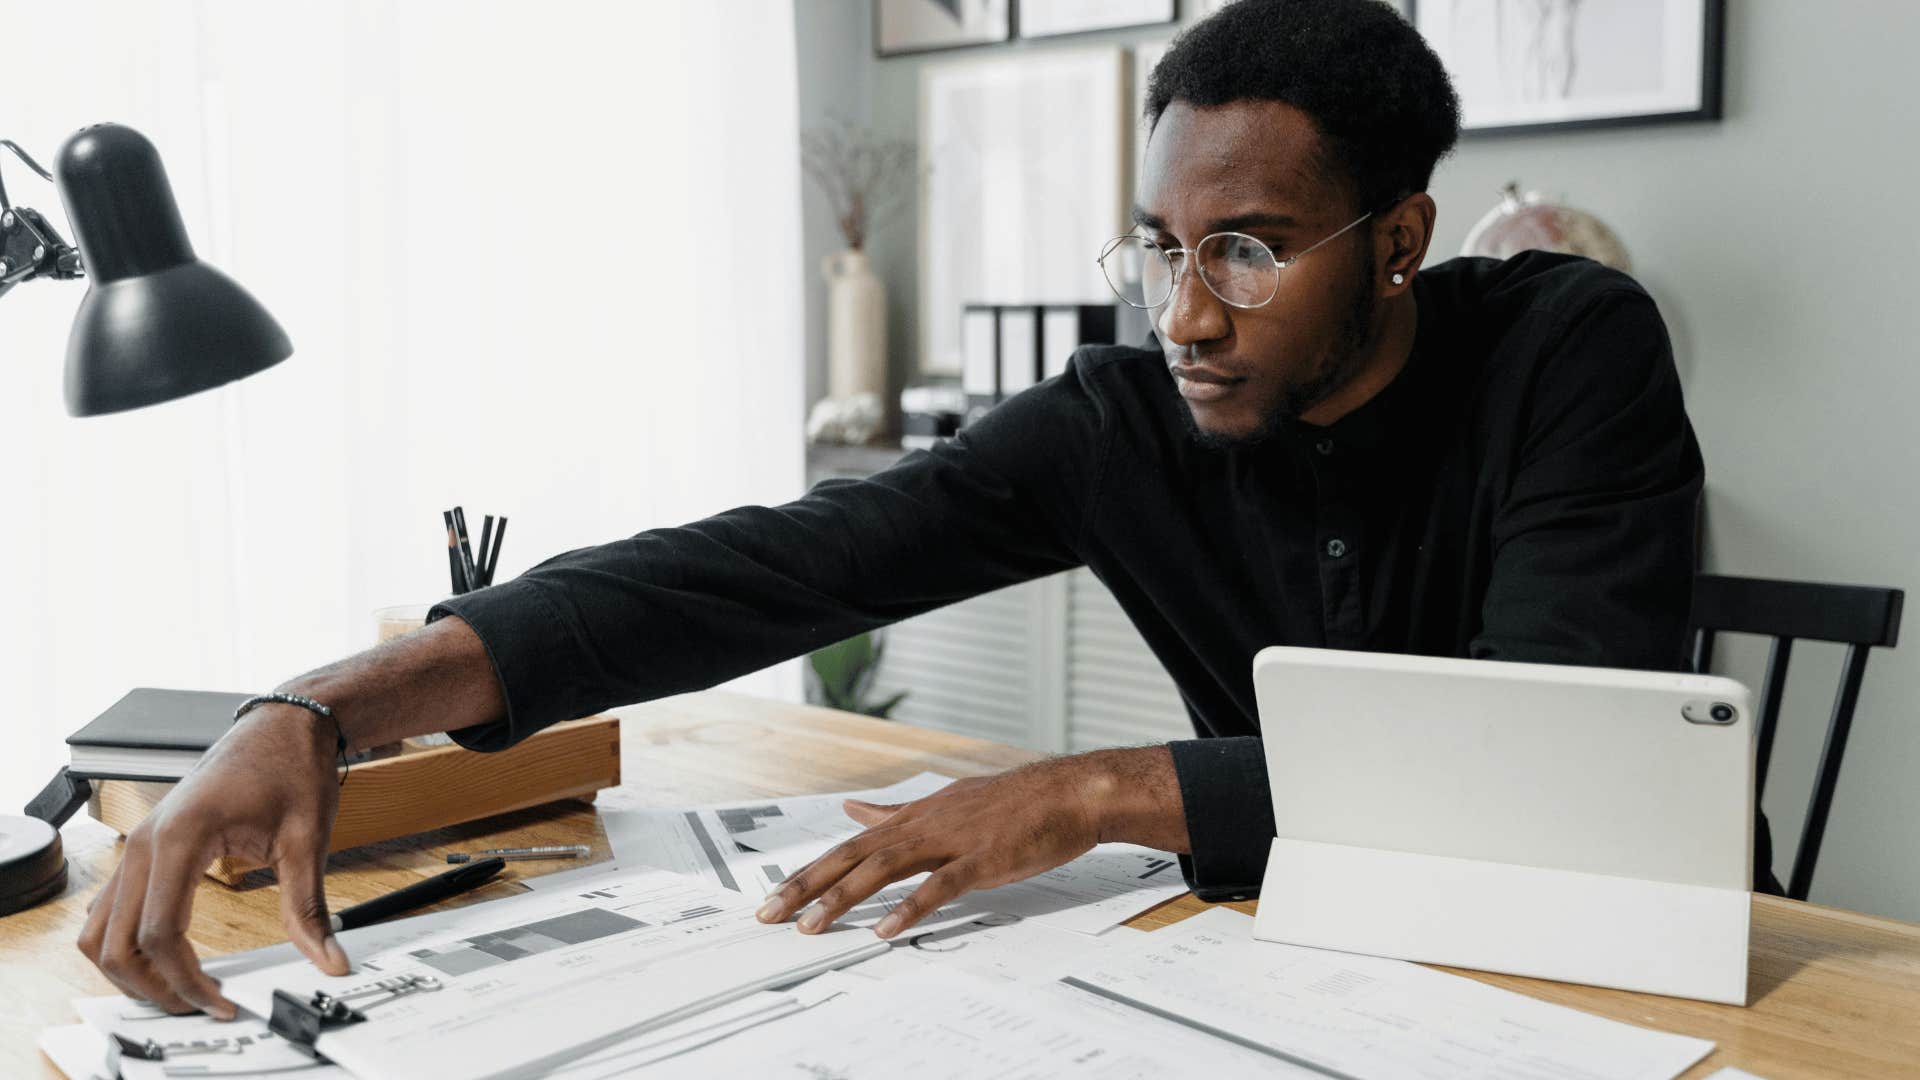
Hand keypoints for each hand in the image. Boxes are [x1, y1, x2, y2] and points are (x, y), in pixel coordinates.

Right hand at [77, 706, 350, 1017]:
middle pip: (115, 941)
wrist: (281, 724)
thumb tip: (328, 956)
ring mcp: (137, 843)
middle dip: (151, 986)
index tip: (221, 1002)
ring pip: (99, 928)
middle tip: (198, 1007)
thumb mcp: (308, 837)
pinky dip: (123, 942)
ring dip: (129, 969)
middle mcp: (145, 841)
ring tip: (180, 991)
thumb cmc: (291, 766)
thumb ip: (309, 906)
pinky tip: (165, 959)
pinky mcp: (143, 846)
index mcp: (181, 837)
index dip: (186, 980)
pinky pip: (110, 907)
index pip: (159, 933)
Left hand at [754, 747, 1184, 938]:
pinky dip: (908, 908)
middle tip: (767, 914)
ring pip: (883, 869)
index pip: (850, 845)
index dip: (810, 870)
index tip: (774, 895)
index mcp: (915, 816)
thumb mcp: (945, 801)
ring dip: (842, 898)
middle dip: (806, 886)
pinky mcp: (981, 860)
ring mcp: (950, 841)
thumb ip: (896, 813)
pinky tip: (884, 929)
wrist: (1069, 792)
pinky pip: (938, 887)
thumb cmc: (1014, 803)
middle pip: (852, 856)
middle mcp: (923, 824)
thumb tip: (853, 810)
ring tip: (810, 926)